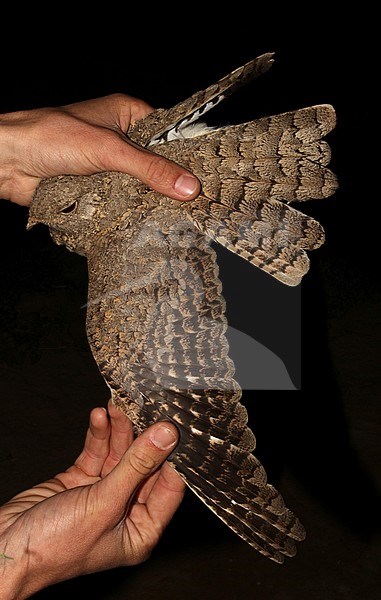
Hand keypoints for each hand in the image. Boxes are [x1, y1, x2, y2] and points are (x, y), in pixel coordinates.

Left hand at [0, 94, 199, 205]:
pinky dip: (128, 211)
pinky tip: (144, 224)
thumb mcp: (109, 149)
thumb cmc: (50, 137)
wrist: (8, 162)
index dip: (186, 156)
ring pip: (139, 186)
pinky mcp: (96, 188)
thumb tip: (188, 186)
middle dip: (167, 184)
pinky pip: (121, 201)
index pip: (168, 134)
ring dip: (146, 200)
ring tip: (174, 218)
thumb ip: (149, 168)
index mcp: (127, 114)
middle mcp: (120, 139)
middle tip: (193, 205)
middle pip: (155, 165)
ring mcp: (107, 166)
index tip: (206, 178)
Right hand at [0, 400, 184, 598]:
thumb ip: (137, 466)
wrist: (5, 547)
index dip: (171, 456)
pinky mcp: (80, 482)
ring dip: (118, 430)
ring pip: (119, 455)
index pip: (168, 487)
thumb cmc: (54, 547)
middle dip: (141, 436)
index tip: (174, 426)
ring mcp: (102, 496)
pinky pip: (96, 453)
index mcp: (140, 531)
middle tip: (143, 407)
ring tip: (118, 406)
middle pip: (143, 466)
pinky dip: (98, 435)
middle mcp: (124, 514)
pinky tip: (100, 417)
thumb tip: (166, 437)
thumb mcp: (105, 503)